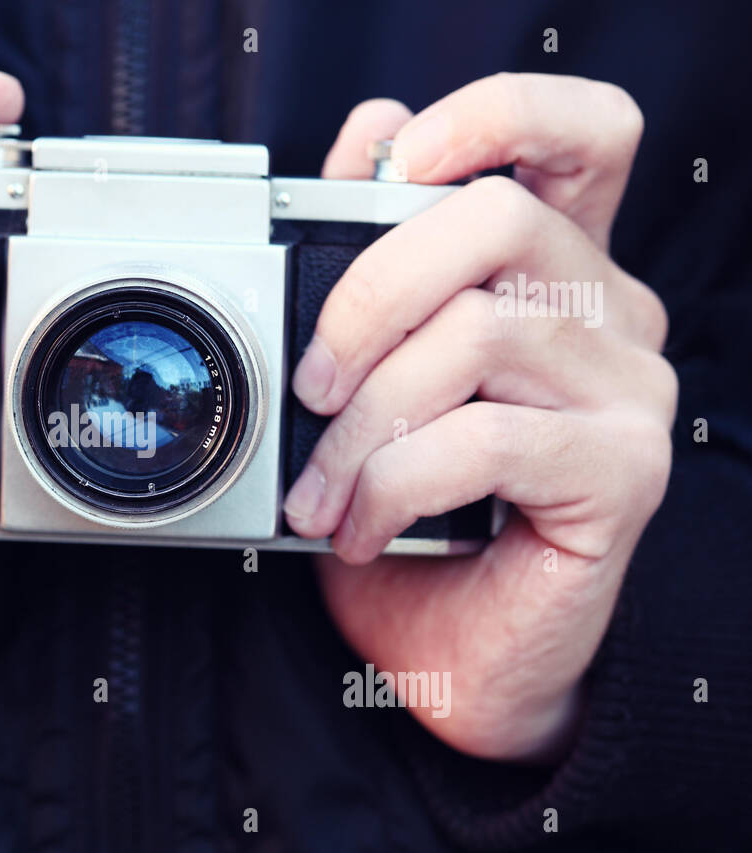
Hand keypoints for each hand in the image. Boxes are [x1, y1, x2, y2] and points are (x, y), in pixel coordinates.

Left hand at [283, 74, 676, 760]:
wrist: (452, 650)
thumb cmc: (412, 518)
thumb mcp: (371, 382)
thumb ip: (376, 266)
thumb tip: (364, 138)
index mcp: (551, 273)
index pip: (582, 133)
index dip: (497, 114)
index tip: (395, 160)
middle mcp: (607, 313)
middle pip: (499, 219)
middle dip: (370, 295)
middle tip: (312, 383)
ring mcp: (627, 389)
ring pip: (478, 334)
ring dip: (364, 423)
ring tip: (321, 491)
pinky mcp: (624, 469)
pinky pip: (484, 437)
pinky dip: (393, 482)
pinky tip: (363, 528)